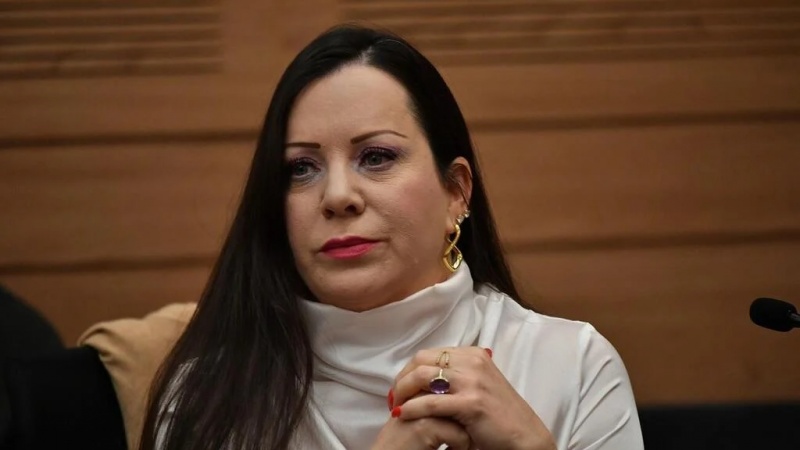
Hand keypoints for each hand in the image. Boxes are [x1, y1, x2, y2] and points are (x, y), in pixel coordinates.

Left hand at [389, 347, 555, 449]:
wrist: (523, 436)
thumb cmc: (499, 415)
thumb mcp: (479, 384)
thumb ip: (459, 374)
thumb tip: (427, 374)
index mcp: (473, 355)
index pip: (429, 354)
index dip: (409, 370)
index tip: (401, 386)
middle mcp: (473, 362)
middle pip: (422, 361)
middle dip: (402, 379)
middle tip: (395, 396)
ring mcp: (473, 381)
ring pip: (422, 377)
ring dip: (403, 392)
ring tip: (397, 406)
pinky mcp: (471, 403)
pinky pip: (430, 401)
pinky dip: (412, 408)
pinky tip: (403, 415)